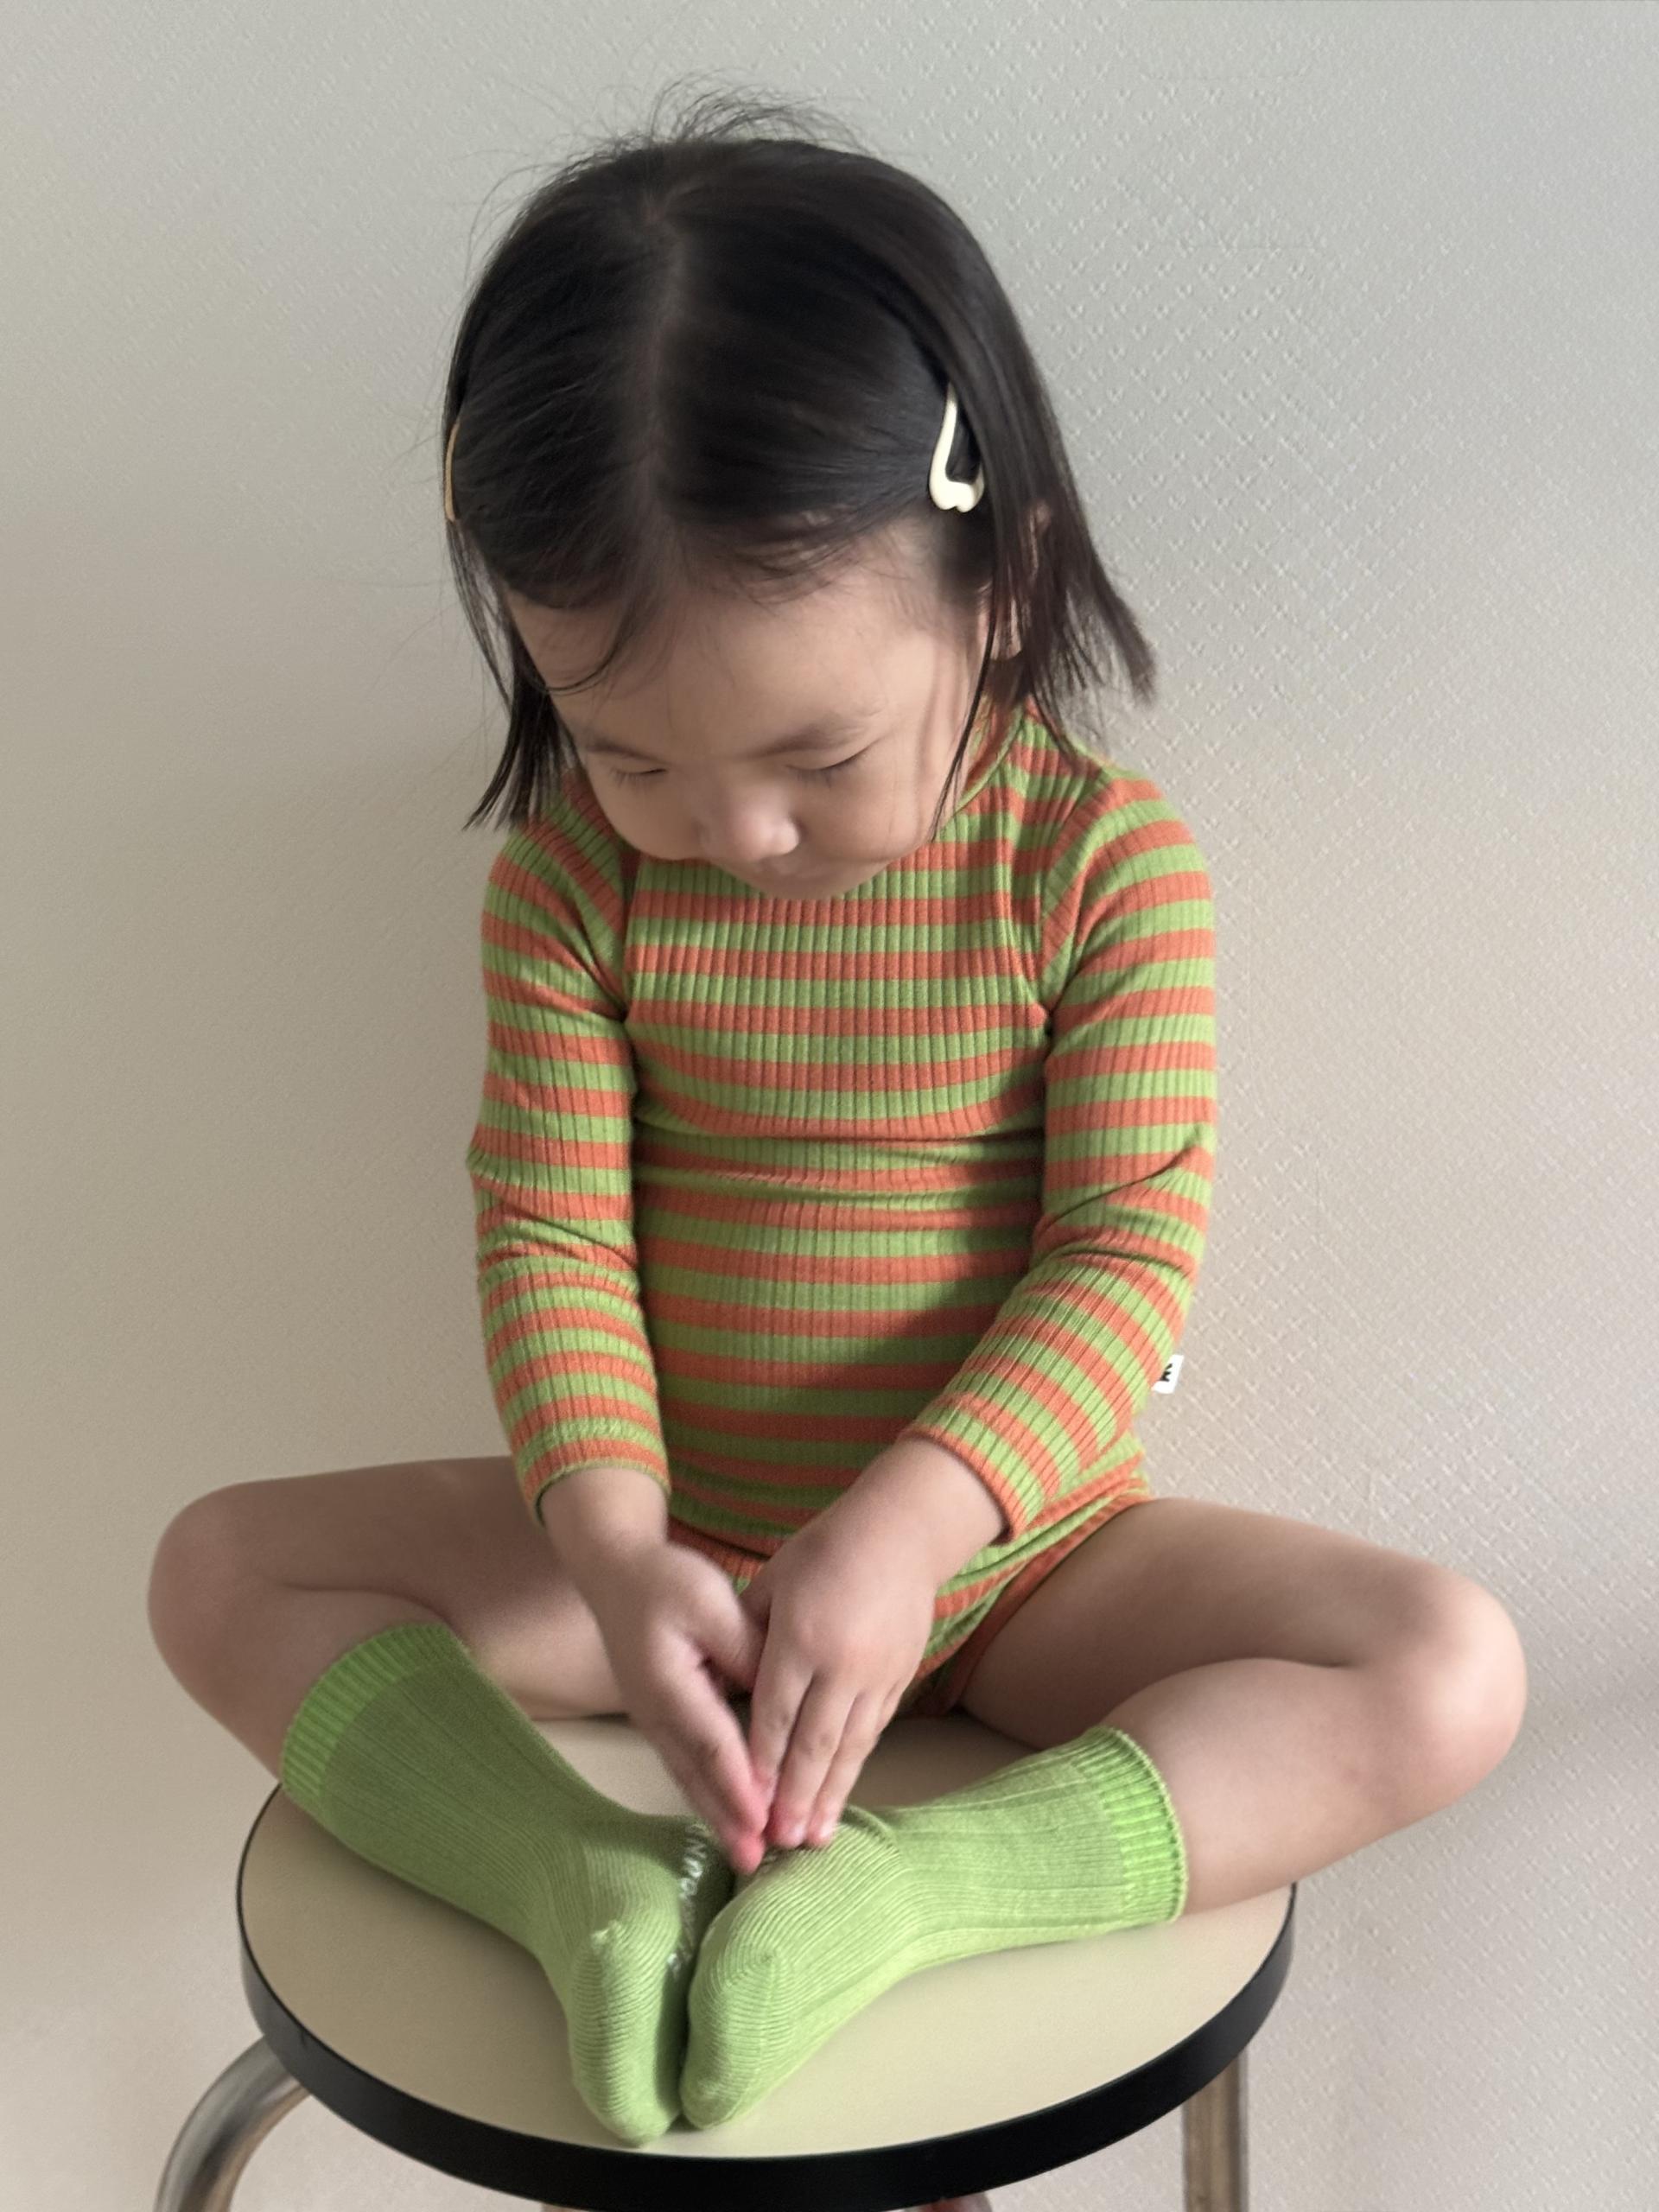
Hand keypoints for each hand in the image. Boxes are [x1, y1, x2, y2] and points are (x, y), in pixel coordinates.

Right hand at [583, 1540, 775, 1873]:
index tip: (765, 1820)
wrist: (615, 1572)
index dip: (739, 1785)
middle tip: (757, 1859)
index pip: (712, 1744)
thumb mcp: (710, 1601)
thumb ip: (745, 1649)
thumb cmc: (664, 1581)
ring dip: (717, 1815)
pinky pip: (685, 1763)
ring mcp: (653, 1719)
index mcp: (668, 1685)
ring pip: (688, 1776)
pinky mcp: (660, 1718)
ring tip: (746, 1852)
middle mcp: (655, 1712)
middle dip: (727, 1819)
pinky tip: (727, 1812)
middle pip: (696, 1775)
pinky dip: (707, 1792)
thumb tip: (779, 1697)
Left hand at [736, 1501, 938, 1852]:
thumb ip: (748, 1633)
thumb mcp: (774, 1581)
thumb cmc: (825, 1550)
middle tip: (777, 1841)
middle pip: (812, 1742)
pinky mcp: (899, 1677)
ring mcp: (876, 1674)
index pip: (774, 1713)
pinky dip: (855, 1766)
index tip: (745, 1802)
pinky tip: (842, 1793)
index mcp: (801, 1638)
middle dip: (793, 1796)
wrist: (901, 1532)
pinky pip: (873, 1731)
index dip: (759, 1762)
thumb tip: (727, 1681)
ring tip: (811, 1837)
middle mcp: (841, 1664)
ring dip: (828, 1794)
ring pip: (848, 1746)